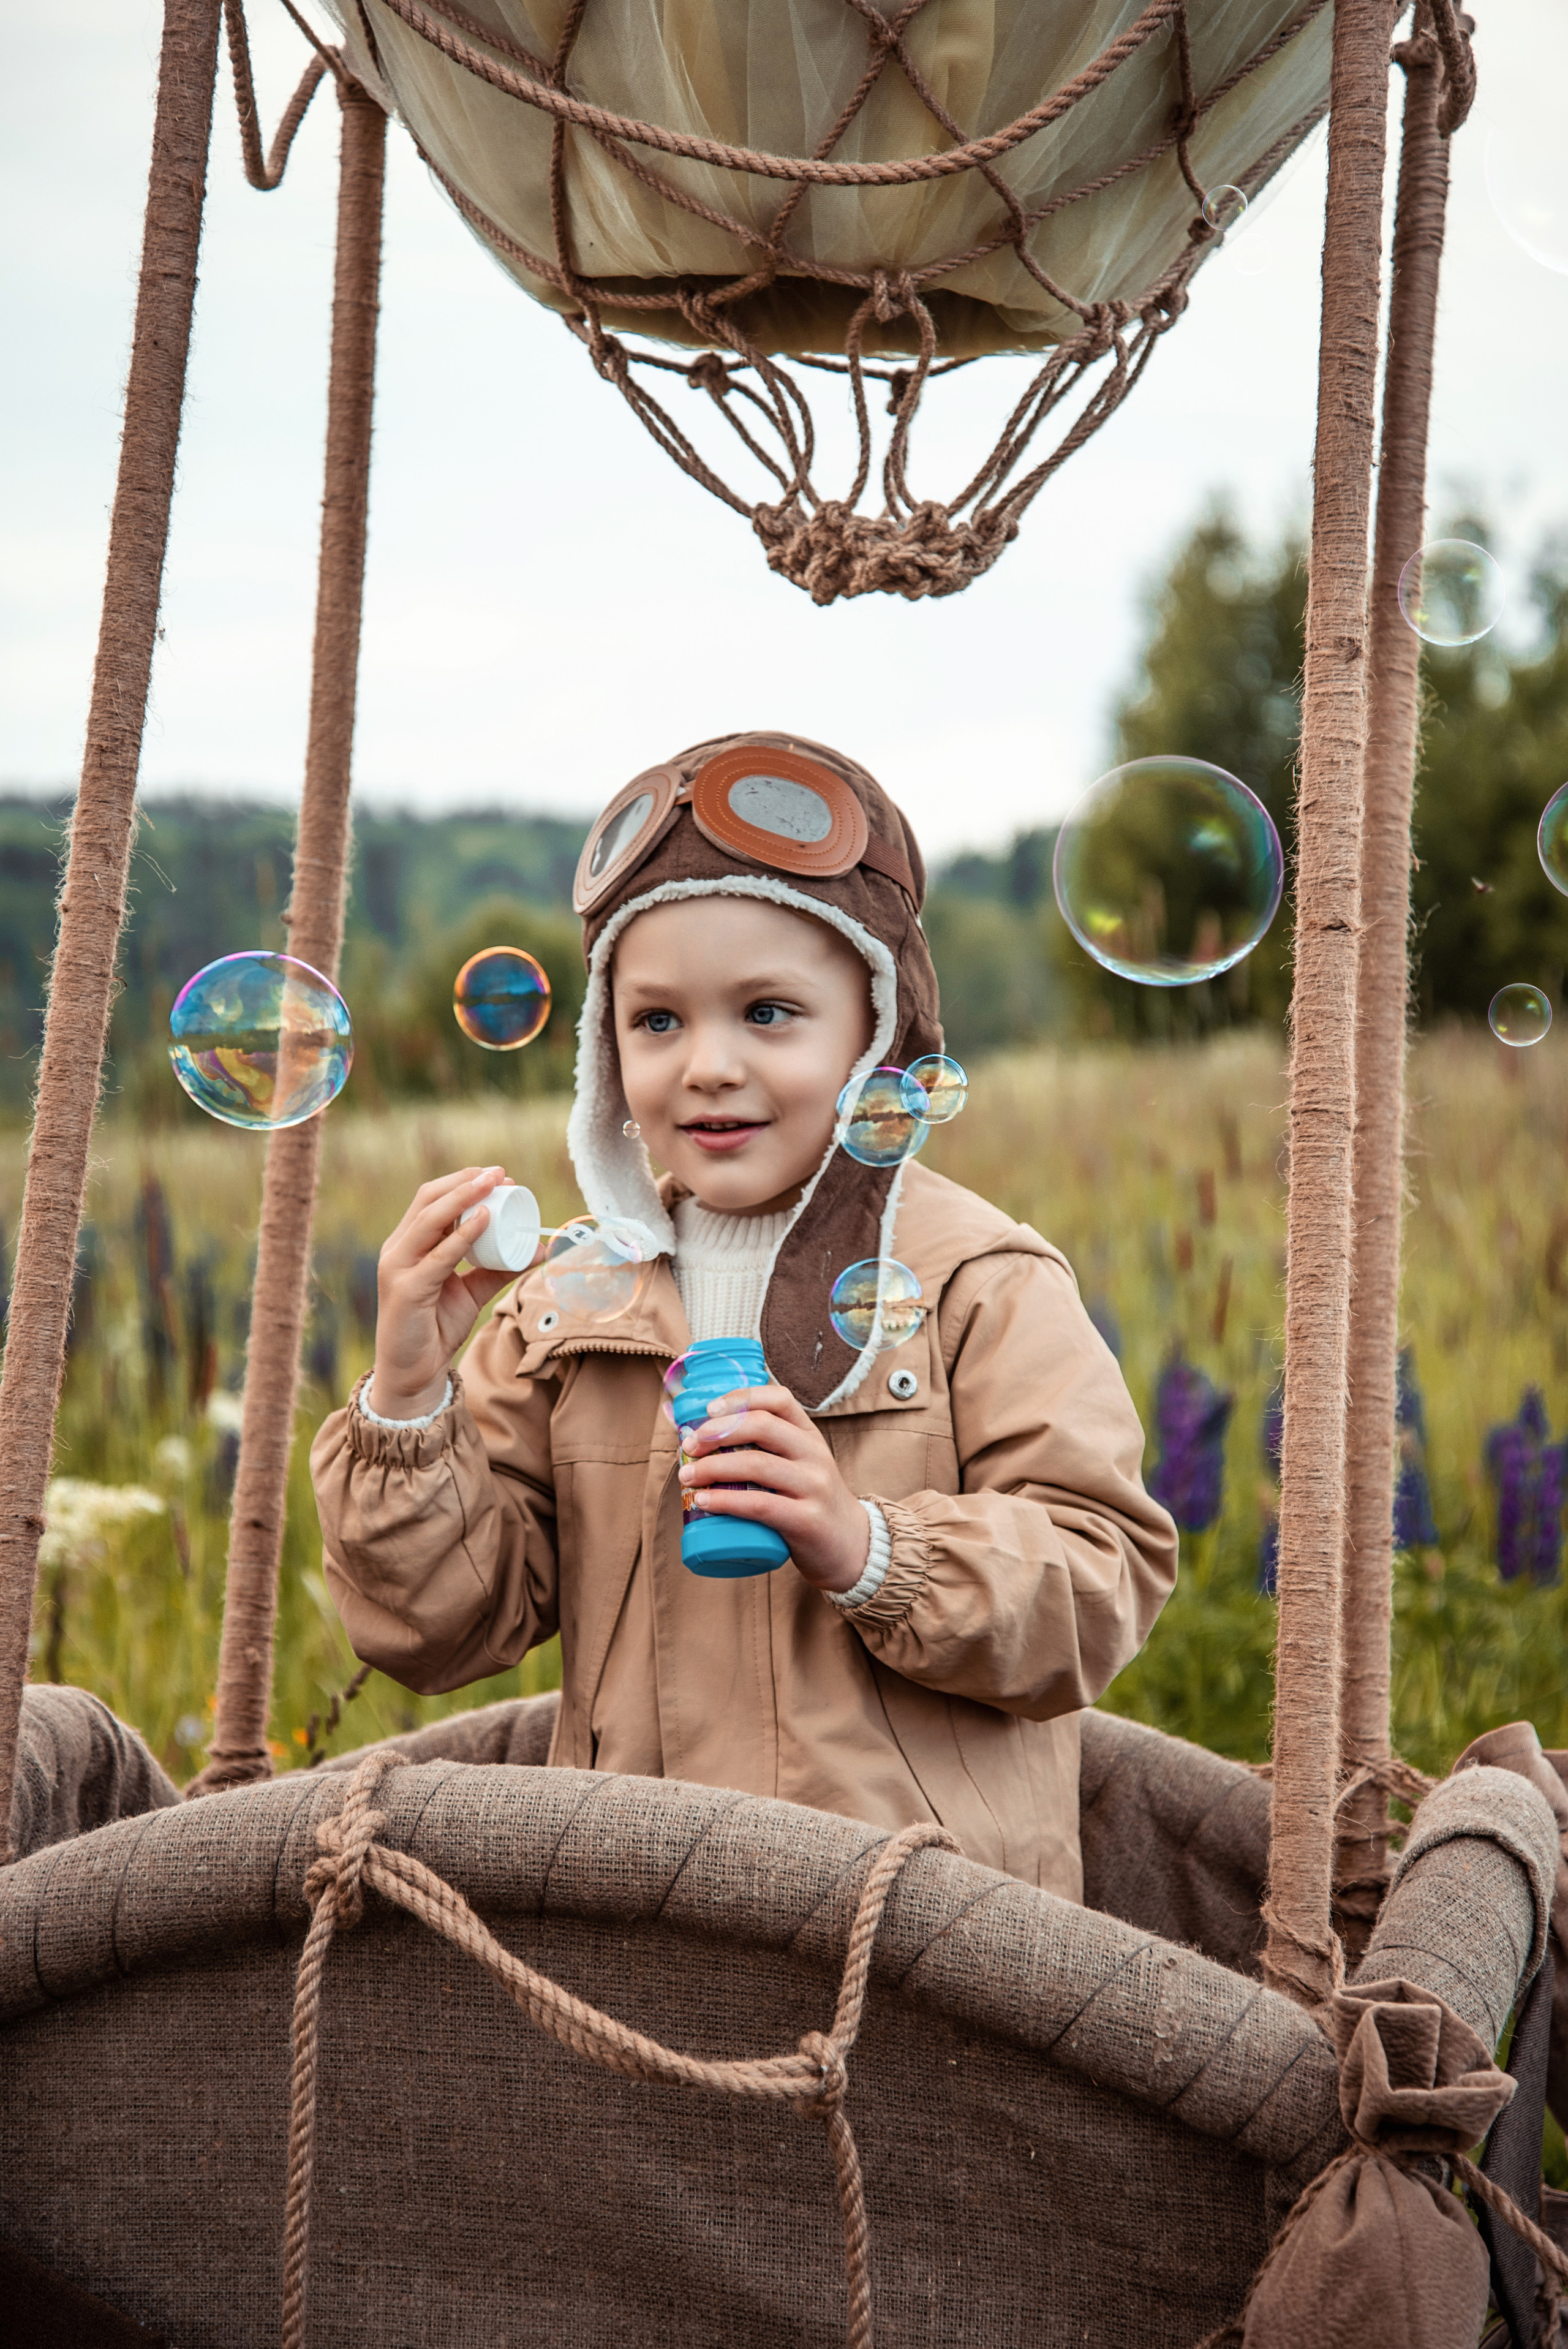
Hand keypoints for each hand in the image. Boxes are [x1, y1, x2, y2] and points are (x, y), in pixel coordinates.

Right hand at [369, 1167, 517, 1417]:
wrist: (413, 1373)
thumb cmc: (437, 1327)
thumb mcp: (473, 1291)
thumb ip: (499, 1269)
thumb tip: (539, 1250)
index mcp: (409, 1244)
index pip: (433, 1200)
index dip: (464, 1182)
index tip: (500, 1176)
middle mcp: (398, 1249)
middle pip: (428, 1200)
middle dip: (465, 1182)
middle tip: (500, 1173)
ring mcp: (397, 1268)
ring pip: (429, 1220)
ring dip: (464, 1197)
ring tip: (493, 1184)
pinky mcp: (405, 1290)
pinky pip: (438, 1256)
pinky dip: (462, 1235)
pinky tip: (484, 1220)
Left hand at [677, 1383, 869, 1592]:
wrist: (851, 1545)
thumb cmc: (809, 1502)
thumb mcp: (799, 1466)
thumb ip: (765, 1450)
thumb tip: (699, 1436)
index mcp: (810, 1435)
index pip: (779, 1399)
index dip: (741, 1397)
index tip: (708, 1409)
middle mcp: (815, 1455)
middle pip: (762, 1426)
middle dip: (717, 1431)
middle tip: (689, 1446)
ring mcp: (814, 1487)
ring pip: (756, 1464)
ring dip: (713, 1467)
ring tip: (687, 1476)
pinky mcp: (807, 1520)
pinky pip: (759, 1504)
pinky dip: (725, 1500)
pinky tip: (703, 1501)